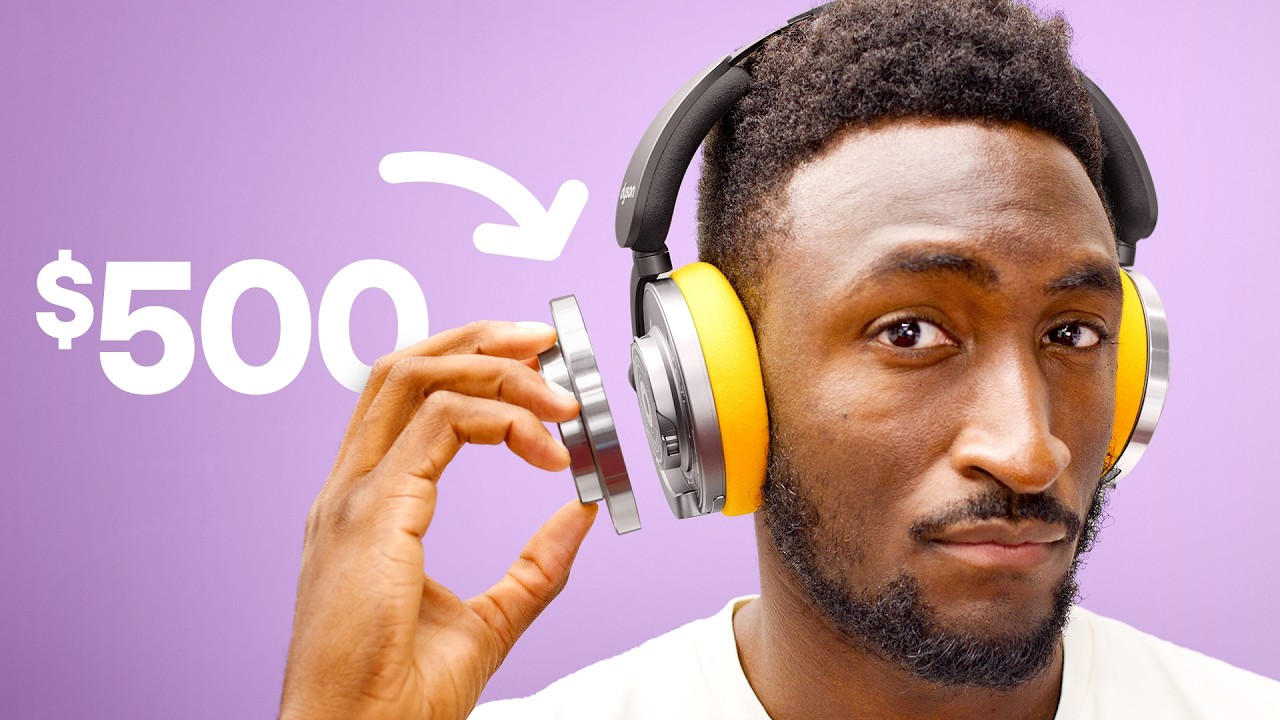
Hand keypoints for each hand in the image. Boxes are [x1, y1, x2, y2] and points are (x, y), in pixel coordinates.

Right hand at [279, 321, 597, 719]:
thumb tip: (579, 515)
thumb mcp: (489, 619)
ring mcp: (353, 496)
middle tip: (545, 344)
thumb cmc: (398, 697)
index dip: (469, 365)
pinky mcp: (373, 512)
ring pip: (417, 378)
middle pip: (404, 368)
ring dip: (497, 369)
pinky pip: (441, 425)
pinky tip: (547, 449)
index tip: (535, 368)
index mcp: (364, 507)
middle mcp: (349, 491)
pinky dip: (503, 419)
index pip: (404, 399)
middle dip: (479, 340)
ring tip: (561, 398)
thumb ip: (536, 565)